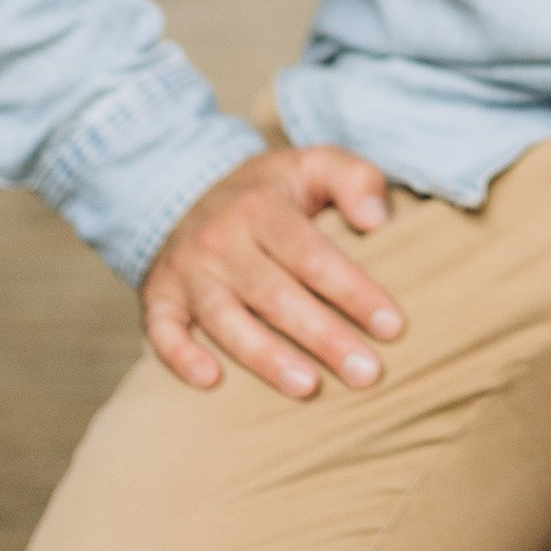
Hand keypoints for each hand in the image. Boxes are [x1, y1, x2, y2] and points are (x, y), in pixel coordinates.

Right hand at [141, 144, 405, 399]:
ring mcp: (186, 271)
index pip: (313, 255)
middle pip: (275, 295)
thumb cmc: (271, 189)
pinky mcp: (159, 296)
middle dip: (323, 337)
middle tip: (367, 373)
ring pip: (226, 321)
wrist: (189, 188)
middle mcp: (219, 239)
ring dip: (266, 357)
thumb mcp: (314, 163)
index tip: (392, 327)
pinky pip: (162, 331)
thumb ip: (354, 179)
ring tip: (308, 387)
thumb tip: (377, 220)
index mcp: (261, 206)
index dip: (353, 292)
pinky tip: (211, 382)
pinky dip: (181, 356)